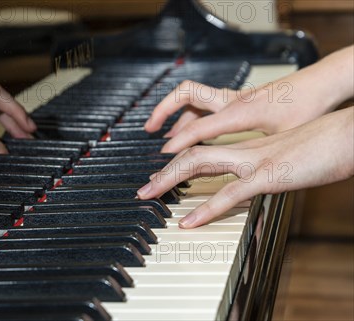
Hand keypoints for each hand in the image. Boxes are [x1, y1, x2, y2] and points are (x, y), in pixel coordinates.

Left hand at [137, 107, 353, 227]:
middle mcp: (246, 150)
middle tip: (143, 189)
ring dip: (169, 179)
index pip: (205, 151)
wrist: (350, 133)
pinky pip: (230, 193)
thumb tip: (258, 183)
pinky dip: (205, 208)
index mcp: (250, 147)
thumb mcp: (289, 159)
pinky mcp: (271, 175)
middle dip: (163, 171)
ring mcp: (256, 160)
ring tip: (149, 196)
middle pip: (192, 154)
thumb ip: (267, 169)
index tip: (163, 176)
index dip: (180, 161)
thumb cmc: (326, 146)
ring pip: (200, 164)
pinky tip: (189, 222)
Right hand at [144, 46, 353, 152]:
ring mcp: (234, 96)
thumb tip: (248, 181)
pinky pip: (205, 104)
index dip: (178, 142)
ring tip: (165, 136)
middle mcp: (232, 100)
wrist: (323, 82)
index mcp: (240, 111)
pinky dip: (192, 116)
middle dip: (163, 109)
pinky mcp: (239, 99)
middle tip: (149, 128)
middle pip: (185, 94)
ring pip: (193, 99)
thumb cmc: (308, 106)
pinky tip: (195, 132)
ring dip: (176, 114)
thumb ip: (259, 158)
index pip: (198, 126)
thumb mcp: (284, 138)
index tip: (162, 157)